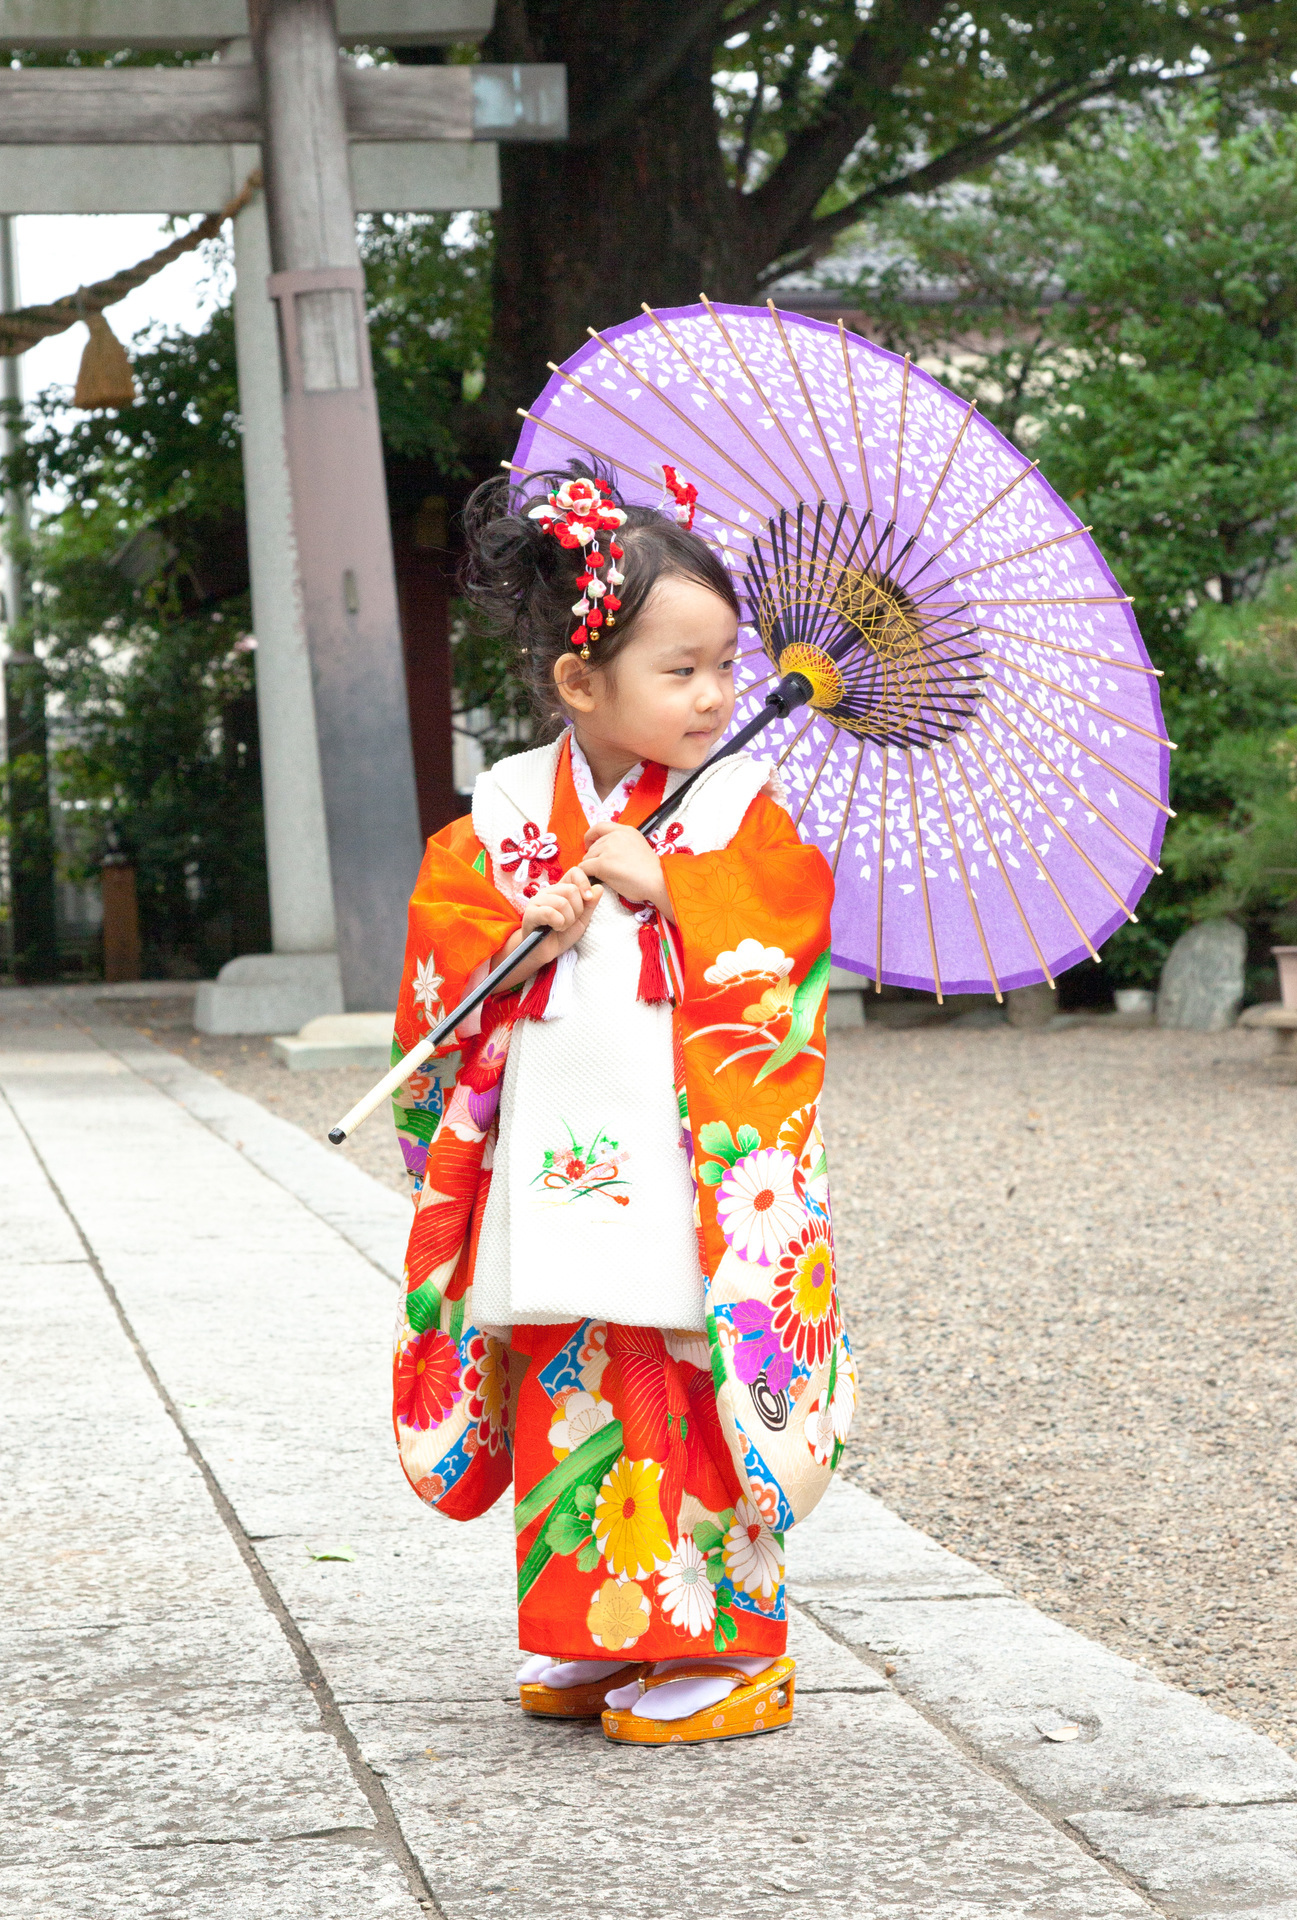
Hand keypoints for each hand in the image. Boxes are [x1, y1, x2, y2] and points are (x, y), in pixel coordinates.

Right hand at [492, 866, 601, 991]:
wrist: (545, 952)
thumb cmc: (562, 935)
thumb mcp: (582, 920)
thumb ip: (590, 904)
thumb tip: (599, 887)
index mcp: (560, 889)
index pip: (574, 872)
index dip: (584, 883)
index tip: (588, 899)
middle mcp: (548, 891)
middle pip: (571, 890)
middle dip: (577, 910)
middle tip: (570, 921)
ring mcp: (537, 901)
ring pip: (562, 902)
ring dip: (568, 919)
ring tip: (562, 926)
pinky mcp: (530, 913)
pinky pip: (551, 913)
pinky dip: (558, 923)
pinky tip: (555, 928)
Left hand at [581, 821, 673, 919]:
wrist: (657, 882)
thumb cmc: (650, 871)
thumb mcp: (638, 846)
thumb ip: (623, 843)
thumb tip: (606, 849)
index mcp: (626, 830)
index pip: (599, 826)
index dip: (590, 836)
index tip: (589, 845)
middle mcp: (616, 836)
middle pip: (593, 846)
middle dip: (593, 857)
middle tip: (601, 869)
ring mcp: (608, 849)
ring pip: (587, 857)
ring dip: (591, 867)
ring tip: (604, 876)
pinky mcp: (602, 864)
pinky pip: (585, 868)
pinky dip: (586, 875)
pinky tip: (595, 880)